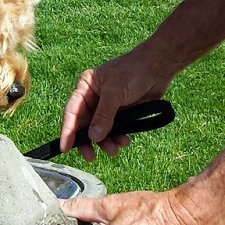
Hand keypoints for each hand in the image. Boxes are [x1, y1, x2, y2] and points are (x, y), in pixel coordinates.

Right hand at [60, 47, 176, 161]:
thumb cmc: (133, 72)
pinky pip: (115, 131)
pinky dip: (118, 138)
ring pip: (100, 131)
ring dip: (106, 142)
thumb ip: (103, 115)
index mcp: (85, 88)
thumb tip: (93, 137)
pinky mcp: (121, 115)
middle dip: (88, 141)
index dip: (68, 131)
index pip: (72, 112)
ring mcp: (107, 108)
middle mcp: (93, 99)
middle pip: (84, 125)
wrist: (158, 68)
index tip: (65, 148)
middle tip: (90, 157)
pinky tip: (125, 141)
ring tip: (115, 150)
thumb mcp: (115, 92)